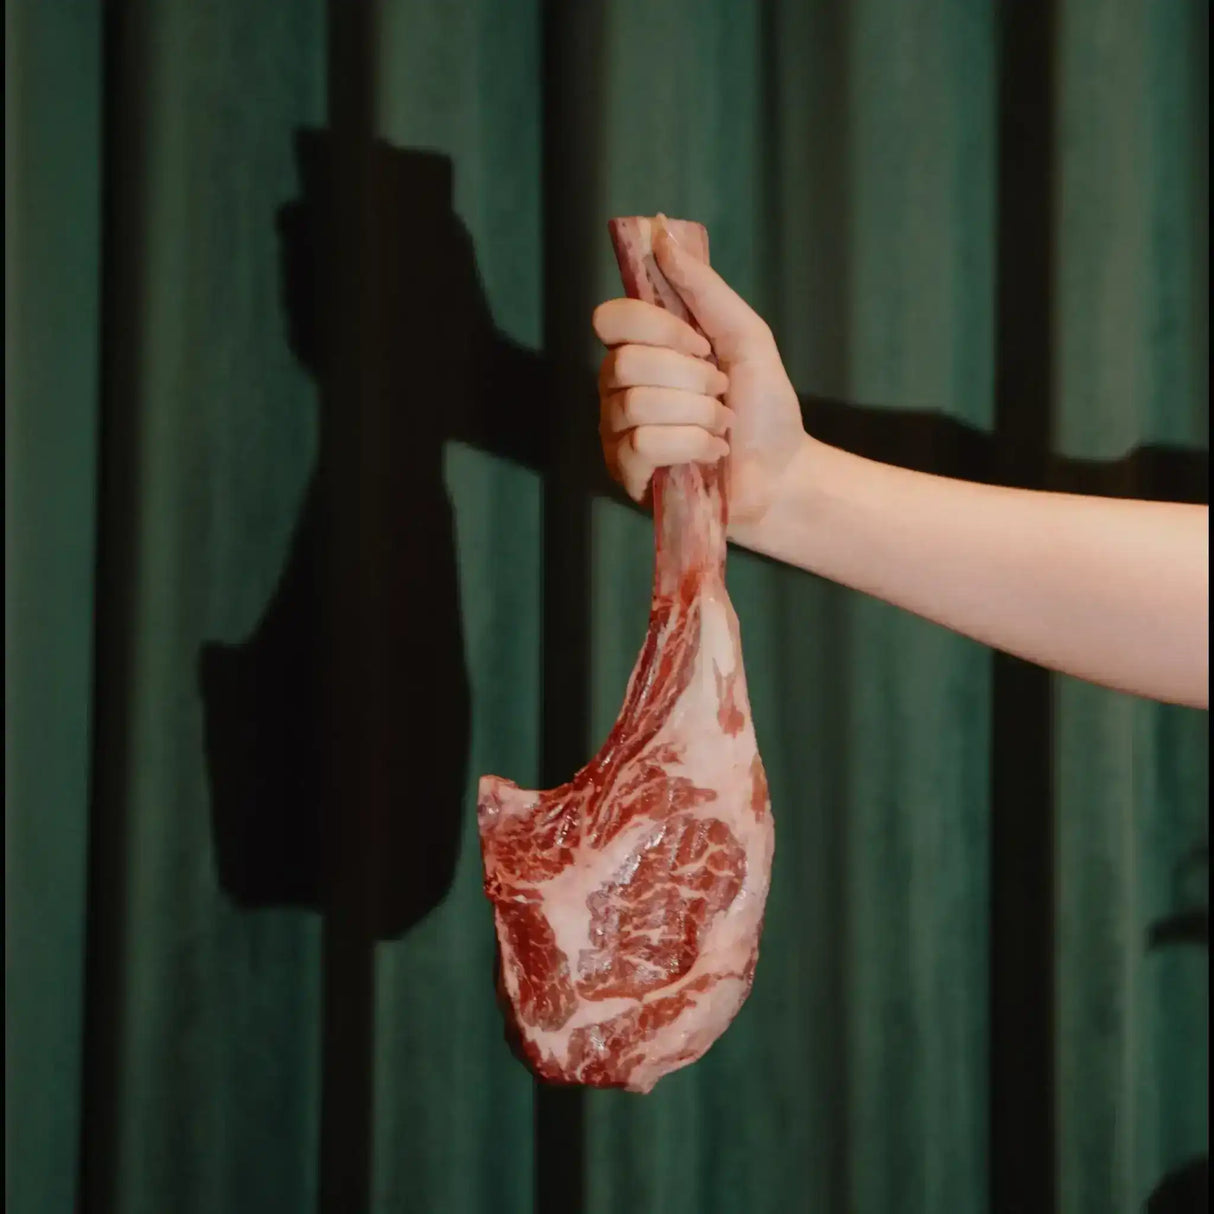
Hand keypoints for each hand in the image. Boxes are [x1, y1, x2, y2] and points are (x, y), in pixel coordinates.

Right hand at [592, 225, 807, 530]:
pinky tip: (712, 453)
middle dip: (693, 378)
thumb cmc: (763, 407)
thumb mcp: (744, 335)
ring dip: (699, 415)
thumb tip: (660, 230)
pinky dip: (692, 445)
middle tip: (721, 394)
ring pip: (637, 404)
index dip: (659, 328)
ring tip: (721, 428)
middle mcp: (617, 388)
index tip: (703, 345)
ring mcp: (616, 432)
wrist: (783, 473)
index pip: (611, 318)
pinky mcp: (626, 472)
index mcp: (640, 350)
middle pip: (628, 362)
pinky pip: (643, 444)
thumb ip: (702, 287)